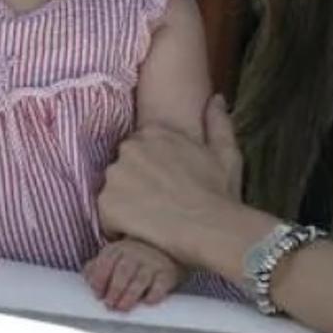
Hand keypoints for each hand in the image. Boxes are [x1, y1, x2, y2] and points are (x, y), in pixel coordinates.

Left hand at [83, 237, 182, 311]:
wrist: (164, 250)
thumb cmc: (133, 258)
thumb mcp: (114, 257)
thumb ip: (98, 267)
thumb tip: (86, 278)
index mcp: (118, 249)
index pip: (106, 261)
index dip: (100, 278)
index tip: (97, 294)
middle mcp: (135, 253)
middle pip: (123, 271)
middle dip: (114, 289)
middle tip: (110, 305)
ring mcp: (152, 263)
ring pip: (140, 279)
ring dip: (130, 295)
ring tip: (123, 307)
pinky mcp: (167, 273)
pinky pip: (161, 284)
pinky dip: (154, 294)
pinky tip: (147, 302)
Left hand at [98, 96, 243, 263]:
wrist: (212, 228)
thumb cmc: (220, 194)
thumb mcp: (226, 153)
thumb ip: (217, 122)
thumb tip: (216, 98)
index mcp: (153, 133)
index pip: (140, 149)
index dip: (151, 171)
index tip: (165, 186)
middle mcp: (129, 148)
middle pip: (124, 168)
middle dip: (136, 185)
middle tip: (159, 205)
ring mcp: (116, 175)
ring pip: (114, 192)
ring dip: (126, 206)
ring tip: (151, 222)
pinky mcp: (107, 203)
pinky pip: (107, 217)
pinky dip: (119, 227)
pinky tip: (141, 234)